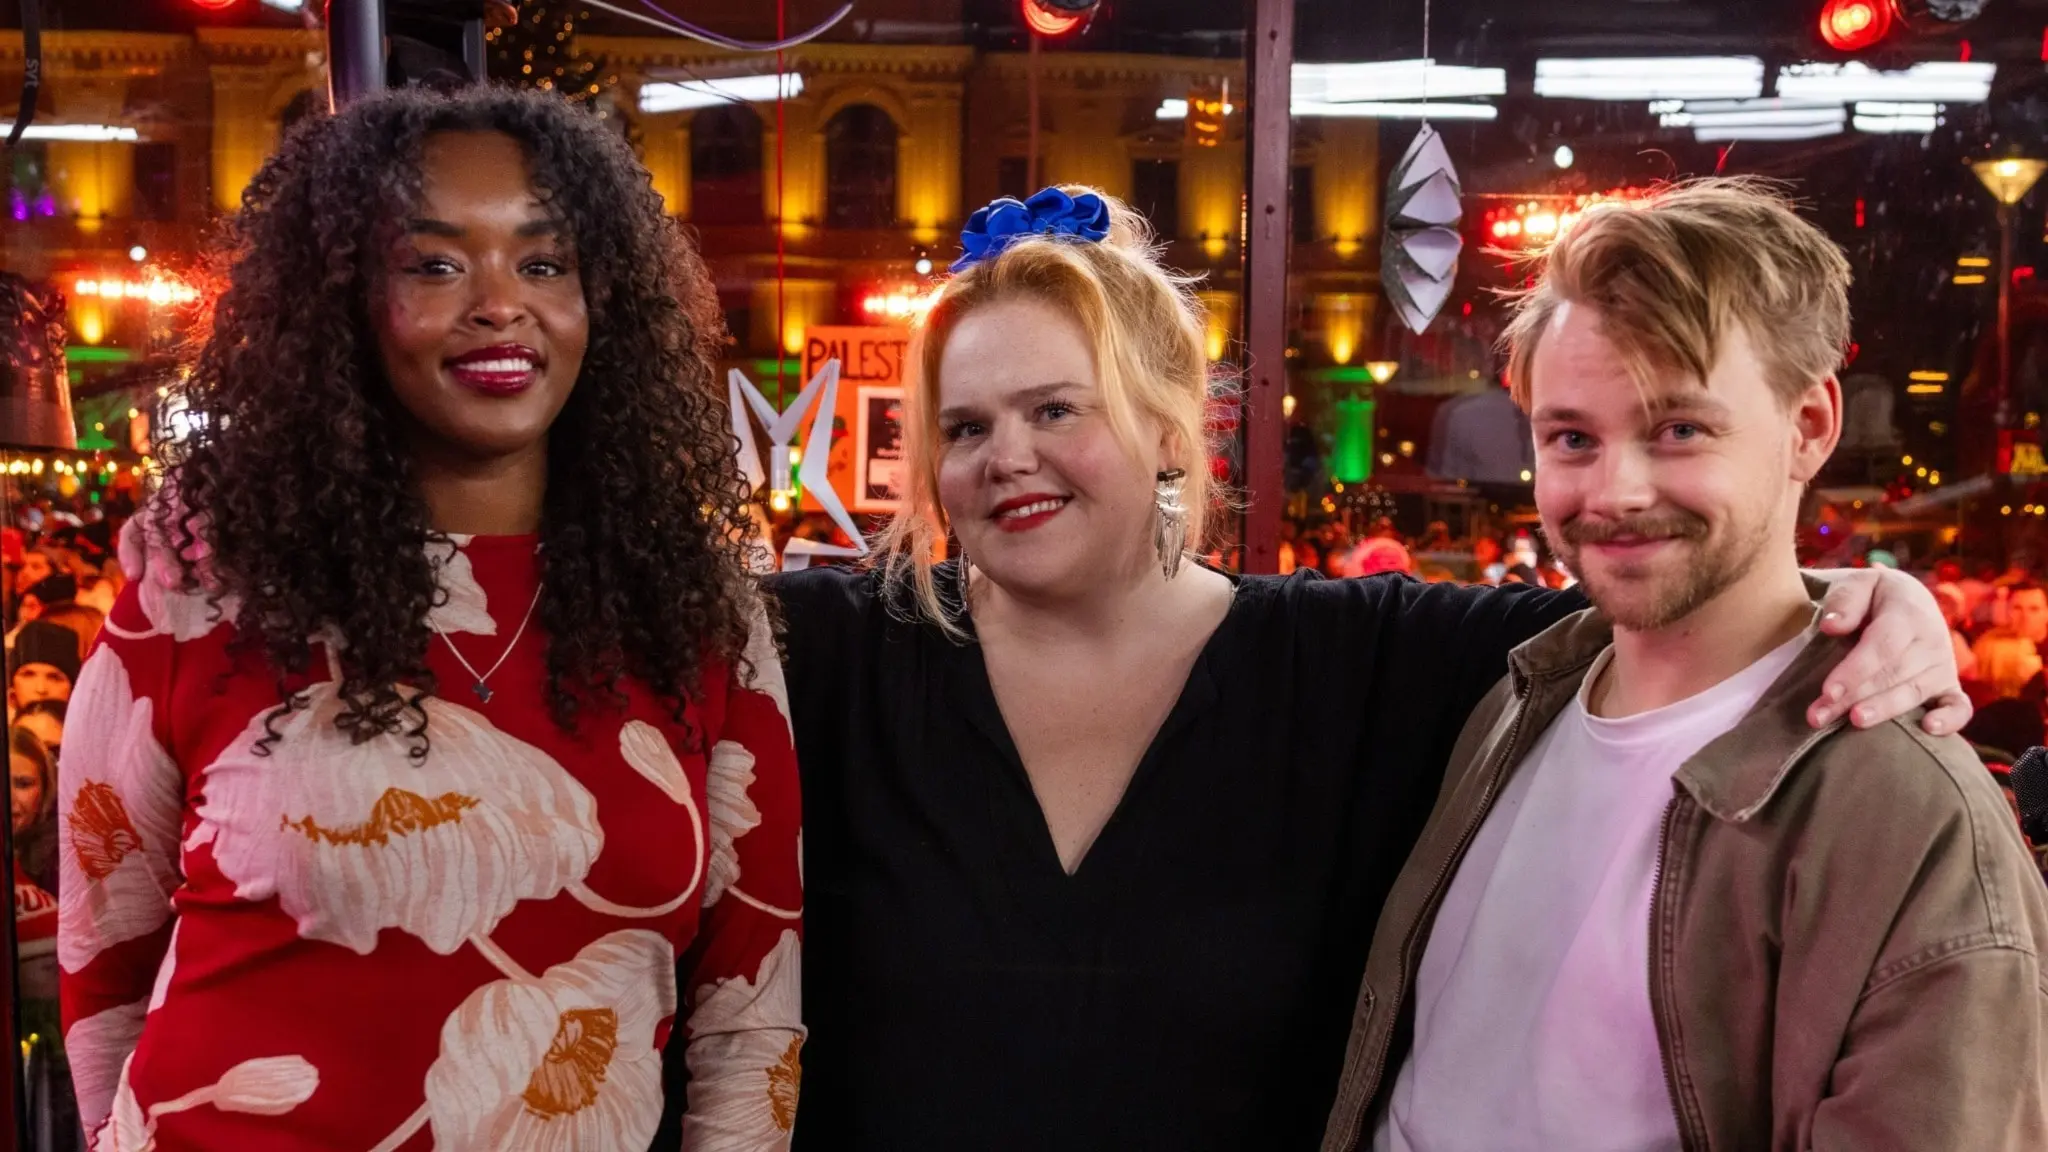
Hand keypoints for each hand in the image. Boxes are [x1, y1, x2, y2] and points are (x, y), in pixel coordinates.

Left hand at [1811, 567, 1970, 735]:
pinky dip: (1950, 719)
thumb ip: (1845, 600)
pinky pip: (1959, 706)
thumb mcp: (1858, 584)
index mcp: (1908, 613)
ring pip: (1915, 692)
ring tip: (1854, 722)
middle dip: (1855, 696)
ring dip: (1884, 711)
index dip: (1855, 670)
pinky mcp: (1950, 686)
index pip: (1882, 645)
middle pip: (1893, 673)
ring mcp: (1943, 665)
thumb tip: (1832, 626)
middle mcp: (1931, 640)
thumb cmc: (1874, 597)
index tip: (1827, 691)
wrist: (1910, 602)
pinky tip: (1929, 729)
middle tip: (1820, 716)